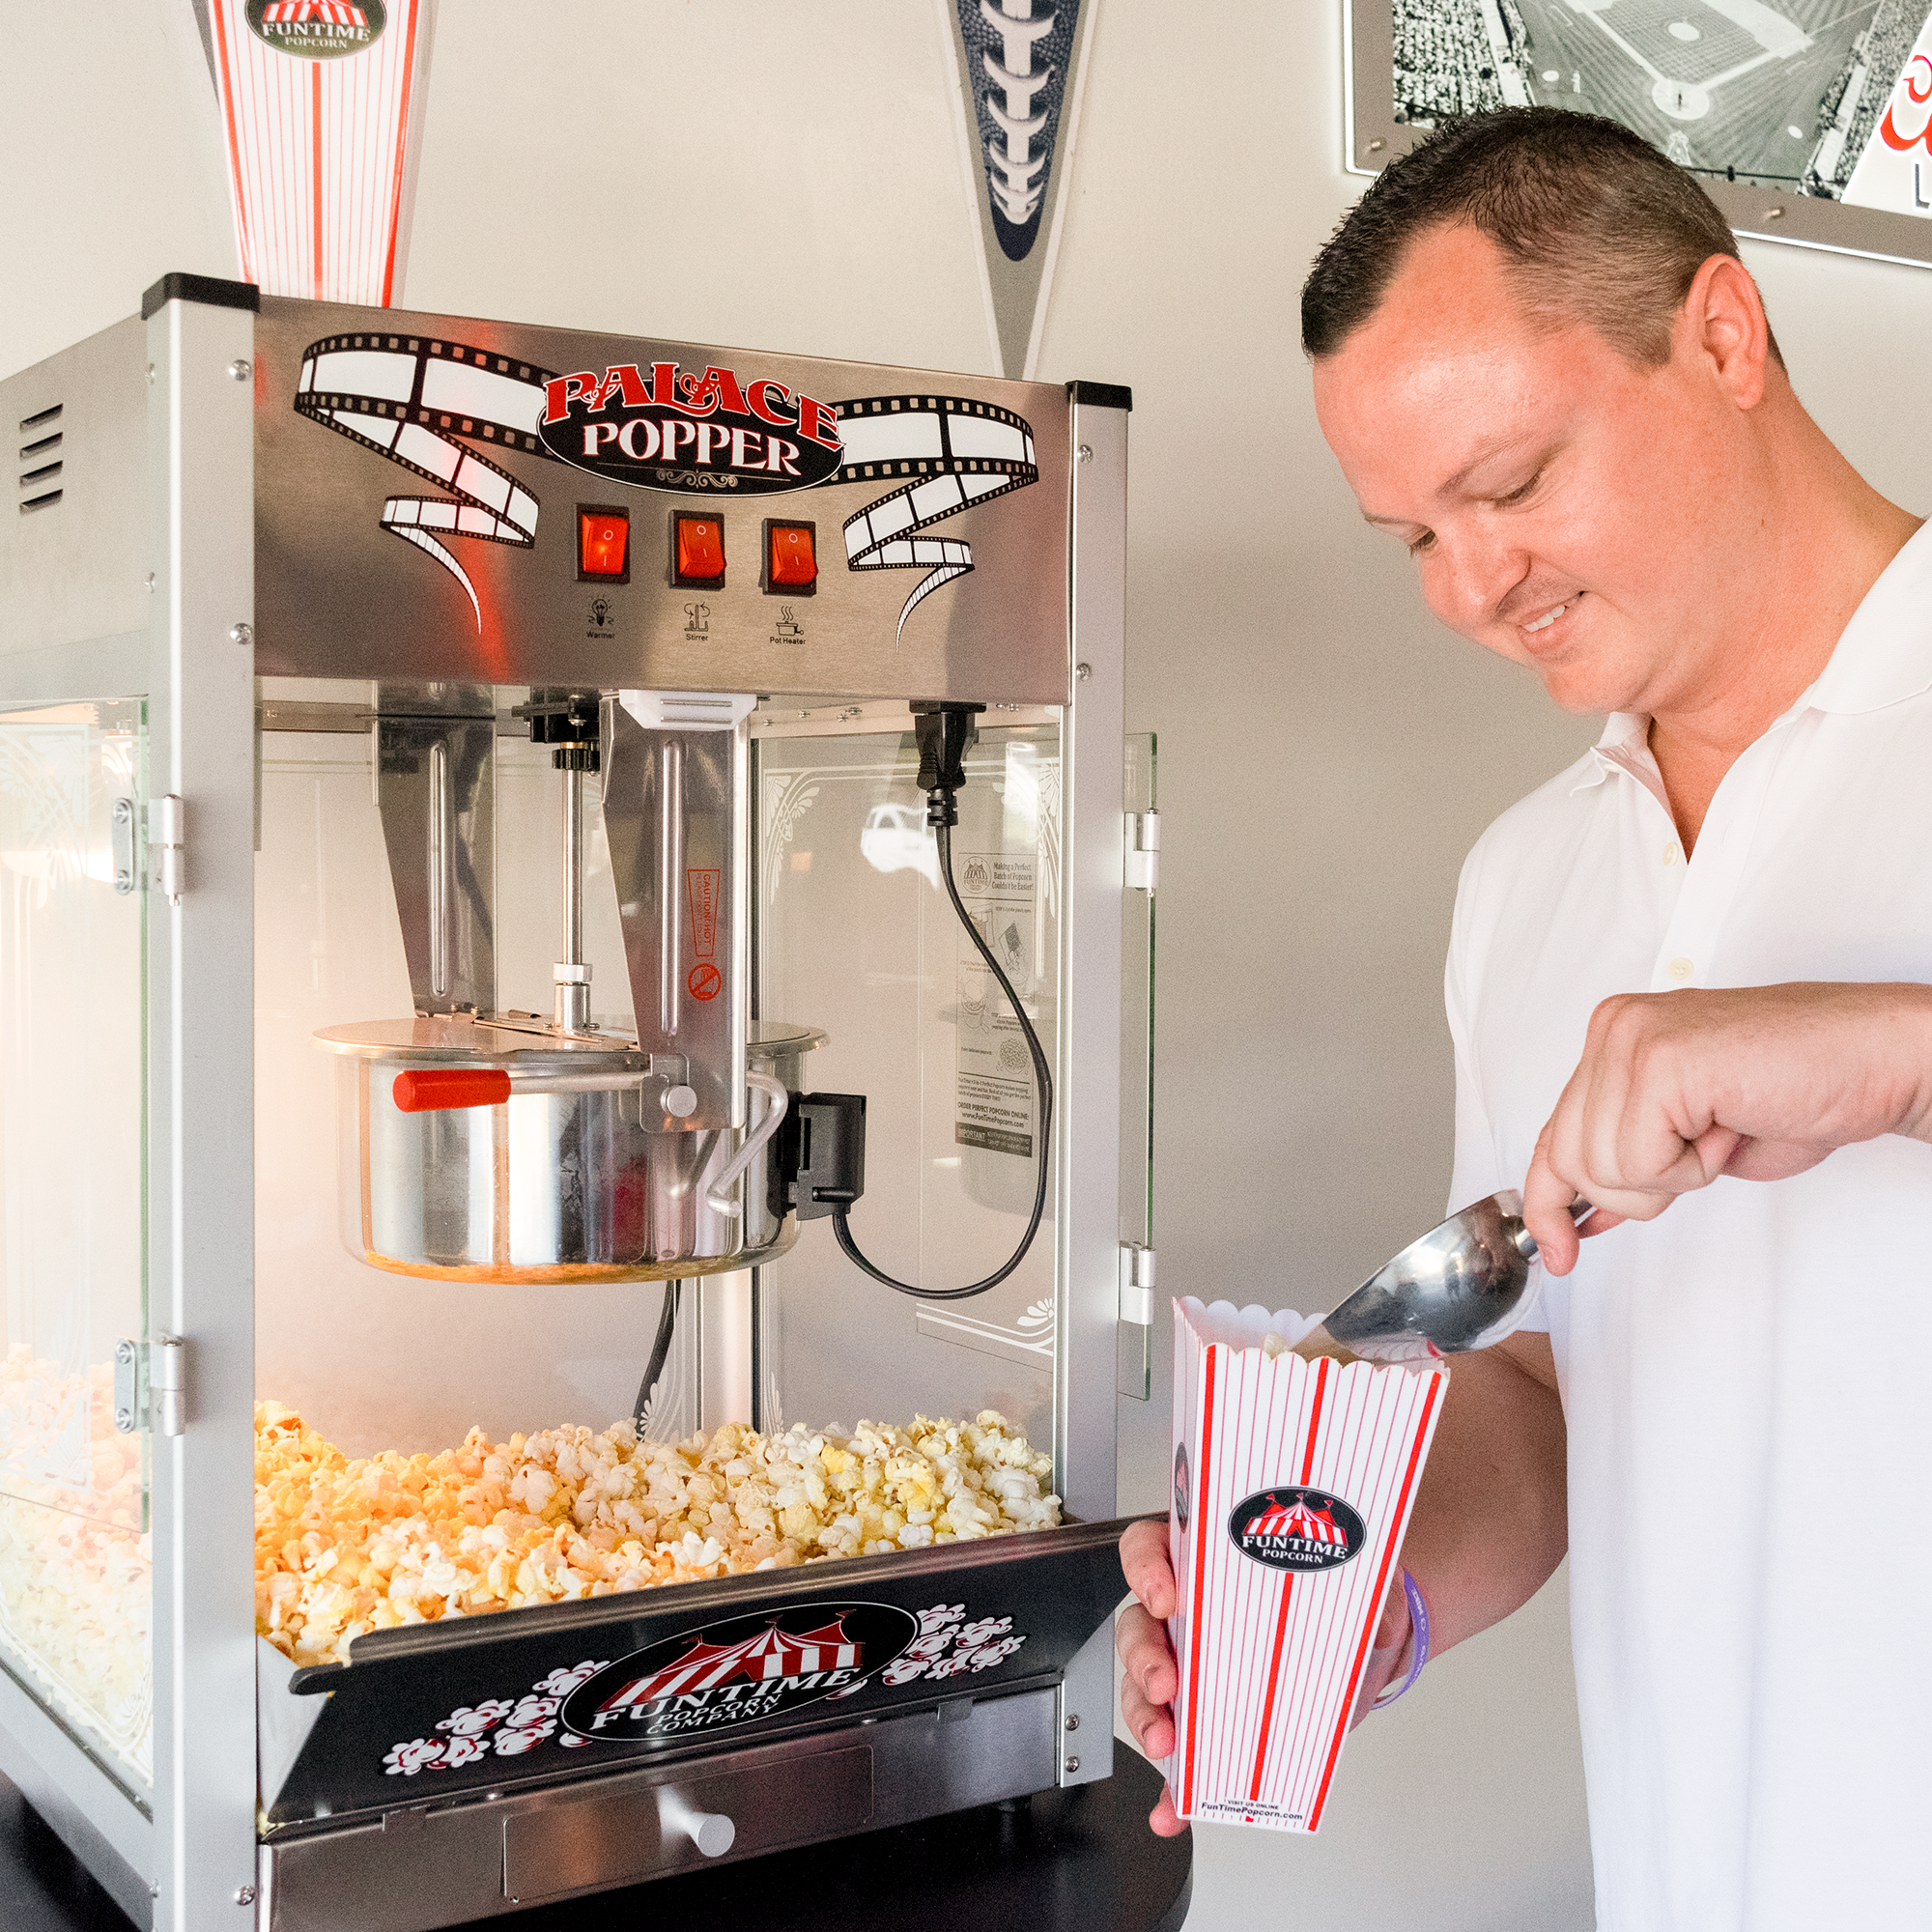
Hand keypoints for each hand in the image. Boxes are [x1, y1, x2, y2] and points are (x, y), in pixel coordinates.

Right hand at [1118, 1518, 1417, 1829]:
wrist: (1368, 1645)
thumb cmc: (1344, 1599)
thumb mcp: (1351, 1580)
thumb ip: (1358, 1590)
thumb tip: (1372, 1616)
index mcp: (1212, 1565)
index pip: (1153, 1547)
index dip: (1146, 1568)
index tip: (1166, 1596)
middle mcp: (1192, 1614)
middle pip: (1138, 1626)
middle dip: (1143, 1658)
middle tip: (1165, 1684)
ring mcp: (1196, 1672)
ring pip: (1144, 1689)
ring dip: (1145, 1719)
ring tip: (1166, 1746)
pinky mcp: (1211, 1726)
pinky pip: (1179, 1759)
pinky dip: (1170, 1787)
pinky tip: (1172, 1808)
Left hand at [1524, 982, 1931, 1271]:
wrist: (1874, 1064)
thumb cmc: (1801, 1090)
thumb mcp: (1690, 1136)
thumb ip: (1627, 1158)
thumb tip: (1578, 1213)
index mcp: (1615, 1038)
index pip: (1552, 1136)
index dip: (1551, 1201)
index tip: (1559, 1248)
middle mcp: (1614, 1029)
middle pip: (1568, 1160)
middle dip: (1637, 1188)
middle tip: (1700, 1155)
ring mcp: (1631, 1038)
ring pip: (1600, 1167)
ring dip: (1673, 1176)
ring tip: (1721, 1130)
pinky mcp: (1659, 1060)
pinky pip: (1638, 1161)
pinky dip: (1692, 1168)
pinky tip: (1728, 1126)